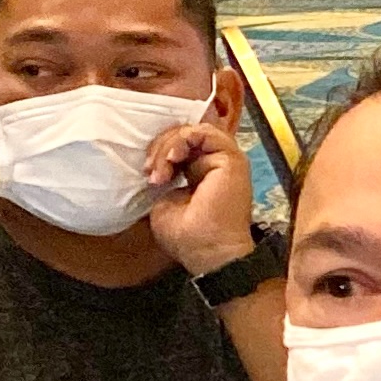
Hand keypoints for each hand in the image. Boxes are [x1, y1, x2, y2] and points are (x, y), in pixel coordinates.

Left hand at [144, 119, 255, 278]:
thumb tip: (155, 164)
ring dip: (171, 144)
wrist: (206, 249)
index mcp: (203, 174)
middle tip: (150, 169)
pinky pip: (205, 133)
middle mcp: (217, 165)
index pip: (183, 147)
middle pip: (187, 136)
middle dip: (162, 147)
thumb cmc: (187, 236)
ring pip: (195, 131)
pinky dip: (184, 140)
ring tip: (162, 164)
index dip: (161, 152)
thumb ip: (166, 177)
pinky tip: (174, 158)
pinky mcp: (232, 159)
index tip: (148, 174)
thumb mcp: (165, 199)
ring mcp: (227, 161)